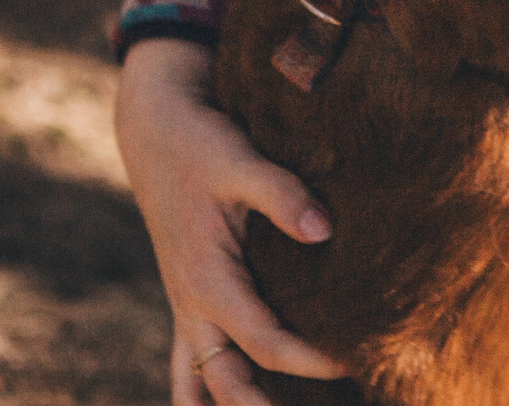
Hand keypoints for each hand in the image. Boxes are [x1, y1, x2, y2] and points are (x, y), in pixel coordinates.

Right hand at [114, 39, 348, 404]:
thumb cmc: (201, 146)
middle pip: (227, 380)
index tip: (353, 361)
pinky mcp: (189, 296)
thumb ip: (283, 196)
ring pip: (201, 379)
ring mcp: (186, 305)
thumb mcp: (240, 161)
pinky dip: (204, 389)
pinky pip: (190, 361)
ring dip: (230, 403)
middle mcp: (192, 304)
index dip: (310, 359)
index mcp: (208, 281)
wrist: (155, 130)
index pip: (265, 341)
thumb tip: (325, 230)